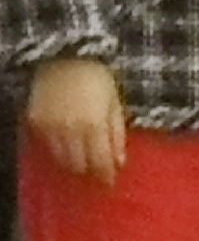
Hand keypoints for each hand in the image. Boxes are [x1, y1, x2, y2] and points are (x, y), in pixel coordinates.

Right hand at [25, 56, 124, 183]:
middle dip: (89, 170)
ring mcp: (50, 128)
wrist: (64, 58)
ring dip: (73, 163)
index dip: (105, 175)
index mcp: (94, 124)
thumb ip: (117, 132)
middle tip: (96, 172)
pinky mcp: (35, 124)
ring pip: (61, 159)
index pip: (99, 161)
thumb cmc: (96, 77)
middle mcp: (71, 131)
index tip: (110, 182)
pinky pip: (47, 146)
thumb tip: (120, 161)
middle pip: (79, 164)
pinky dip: (58, 149)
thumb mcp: (114, 101)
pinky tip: (66, 146)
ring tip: (82, 161)